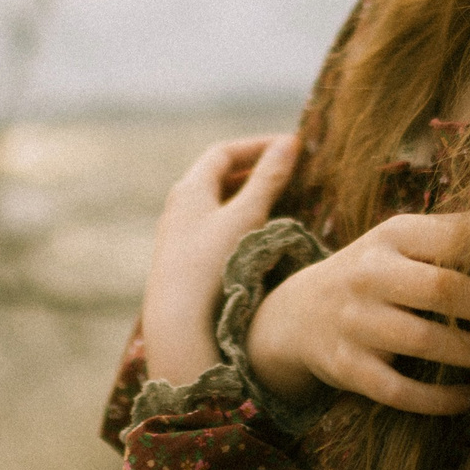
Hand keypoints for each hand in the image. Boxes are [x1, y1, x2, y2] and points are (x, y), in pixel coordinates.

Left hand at [140, 133, 300, 386]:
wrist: (179, 326)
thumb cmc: (212, 264)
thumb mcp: (246, 217)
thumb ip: (268, 179)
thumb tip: (289, 143)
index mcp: (189, 189)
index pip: (223, 152)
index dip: (257, 146)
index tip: (290, 147)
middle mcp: (179, 209)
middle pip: (218, 178)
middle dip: (254, 171)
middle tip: (289, 173)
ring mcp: (180, 238)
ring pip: (217, 206)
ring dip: (249, 199)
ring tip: (282, 204)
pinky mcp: (185, 264)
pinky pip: (215, 231)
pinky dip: (240, 224)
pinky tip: (259, 240)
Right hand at [245, 210, 469, 416]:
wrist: (297, 314)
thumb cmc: (375, 275)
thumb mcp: (402, 243)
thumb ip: (454, 238)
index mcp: (393, 235)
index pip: (457, 238)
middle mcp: (371, 274)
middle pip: (447, 290)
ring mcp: (356, 323)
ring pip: (427, 343)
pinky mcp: (347, 369)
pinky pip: (400, 391)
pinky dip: (441, 399)